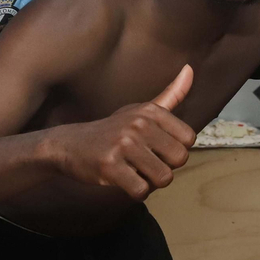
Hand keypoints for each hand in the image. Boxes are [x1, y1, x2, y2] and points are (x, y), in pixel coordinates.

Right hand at [49, 65, 196, 200]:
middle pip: (180, 159)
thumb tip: (190, 68)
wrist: (69, 145)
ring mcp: (123, 144)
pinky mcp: (110, 165)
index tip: (156, 148)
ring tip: (134, 171)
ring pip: (163, 178)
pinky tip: (124, 180)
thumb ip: (170, 95)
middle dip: (165, 167)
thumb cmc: (112, 130)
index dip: (175, 149)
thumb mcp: (141, 110)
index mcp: (150, 111)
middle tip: (144, 163)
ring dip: (151, 181)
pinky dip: (136, 191)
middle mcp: (138, 124)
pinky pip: (142, 190)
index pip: (188, 138)